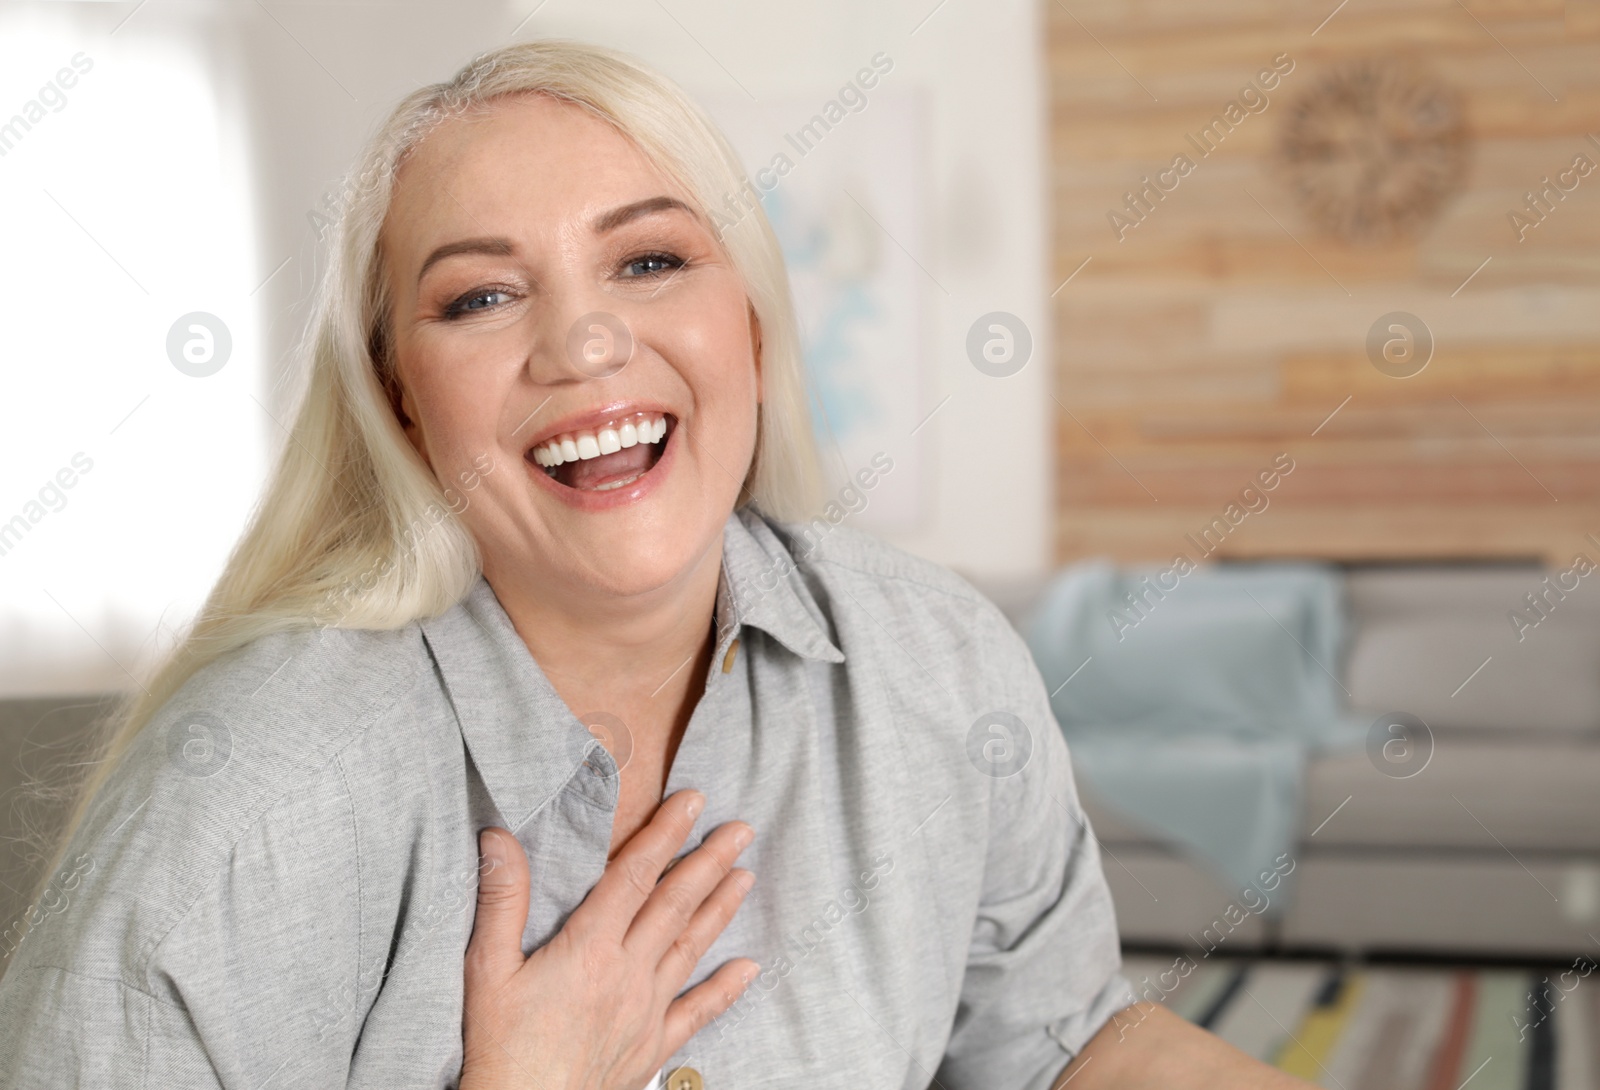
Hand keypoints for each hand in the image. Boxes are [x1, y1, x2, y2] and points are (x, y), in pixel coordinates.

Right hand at [457, 788, 758, 1089]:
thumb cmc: (500, 1048)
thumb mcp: (486, 970)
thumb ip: (501, 901)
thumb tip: (499, 837)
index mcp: (589, 948)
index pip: (635, 875)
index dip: (665, 833)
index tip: (692, 801)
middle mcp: (627, 974)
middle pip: (676, 904)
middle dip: (711, 861)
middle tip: (741, 828)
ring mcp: (646, 1011)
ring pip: (692, 948)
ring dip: (721, 908)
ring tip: (746, 875)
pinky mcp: (652, 1047)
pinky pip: (698, 1012)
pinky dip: (726, 988)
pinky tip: (749, 969)